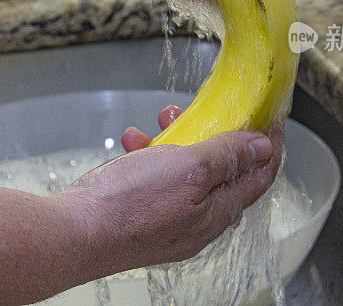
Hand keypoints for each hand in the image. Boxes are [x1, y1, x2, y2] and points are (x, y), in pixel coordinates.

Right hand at [54, 119, 281, 275]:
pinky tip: (134, 141)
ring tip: (164, 120)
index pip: (259, 176)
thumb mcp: (188, 169)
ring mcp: (168, 218)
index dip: (267, 144)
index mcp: (217, 212)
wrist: (74, 232)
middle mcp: (196, 220)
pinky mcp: (142, 213)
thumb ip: (227, 156)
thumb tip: (261, 148)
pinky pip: (156, 178)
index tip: (269, 117)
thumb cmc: (127, 206)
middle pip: (222, 171)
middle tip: (209, 110)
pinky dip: (149, 154)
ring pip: (186, 171)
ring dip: (179, 140)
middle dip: (216, 134)